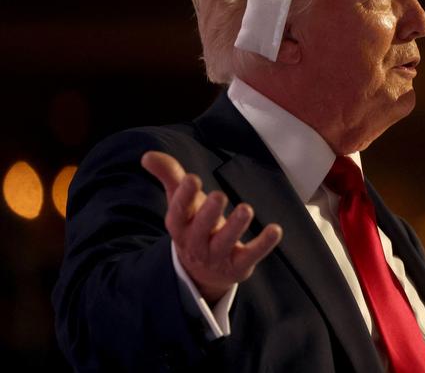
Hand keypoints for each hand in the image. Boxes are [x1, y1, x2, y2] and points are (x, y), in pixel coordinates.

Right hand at [141, 151, 281, 301]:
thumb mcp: (182, 201)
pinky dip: (263, 244)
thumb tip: (147, 155)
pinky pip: (251, 255)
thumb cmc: (194, 224)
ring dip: (235, 227)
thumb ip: (170, 176)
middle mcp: (195, 243)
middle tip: (219, 195)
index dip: (184, 197)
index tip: (192, 179)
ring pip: (224, 243)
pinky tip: (275, 230)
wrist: (203, 271)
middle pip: (200, 230)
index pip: (178, 213)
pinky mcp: (238, 265)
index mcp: (180, 226)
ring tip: (246, 209)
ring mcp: (217, 256)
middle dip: (209, 213)